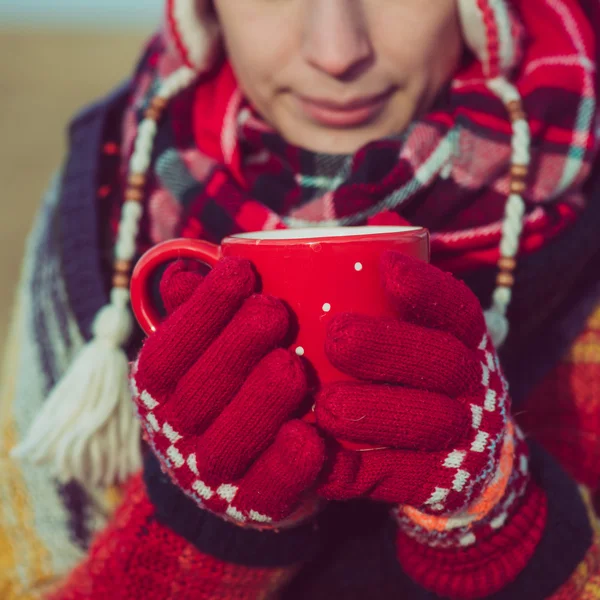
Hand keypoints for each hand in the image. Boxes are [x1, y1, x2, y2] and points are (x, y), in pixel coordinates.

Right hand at [132, 258, 323, 528]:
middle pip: (195, 397)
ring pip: (225, 446)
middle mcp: (174, 435)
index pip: (167, 352)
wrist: (238, 464)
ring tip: (295, 366)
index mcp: (158, 391)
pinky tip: (310, 438)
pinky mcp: (251, 508)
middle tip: (274, 311)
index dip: (200, 312)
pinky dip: (285, 468)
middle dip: (234, 349)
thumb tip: (182, 272)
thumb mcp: (208, 346)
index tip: (241, 271)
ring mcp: (210, 478)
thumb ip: (196, 311)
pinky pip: (265, 494)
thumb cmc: (228, 384)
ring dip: (259, 403)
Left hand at [315, 252, 528, 533]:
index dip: (427, 287)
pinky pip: (395, 480)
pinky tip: (315, 455)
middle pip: (444, 364)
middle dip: (391, 347)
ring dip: (375, 412)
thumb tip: (379, 221)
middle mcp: (470, 386)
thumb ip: (403, 280)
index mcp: (463, 342)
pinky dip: (353, 471)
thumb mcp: (422, 327)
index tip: (385, 264)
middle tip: (336, 335)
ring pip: (427, 424)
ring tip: (324, 405)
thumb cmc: (421, 375)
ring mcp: (458, 438)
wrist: (466, 462)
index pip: (458, 309)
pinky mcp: (434, 485)